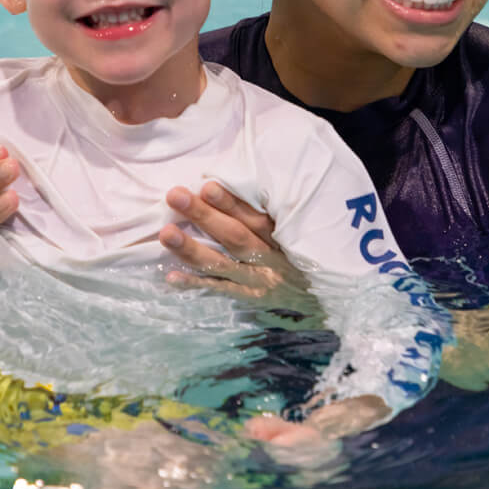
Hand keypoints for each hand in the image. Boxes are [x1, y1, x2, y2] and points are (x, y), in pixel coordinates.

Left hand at [159, 182, 315, 313]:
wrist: (321, 302)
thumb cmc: (300, 258)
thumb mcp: (295, 234)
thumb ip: (271, 215)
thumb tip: (229, 187)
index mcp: (281, 237)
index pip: (255, 218)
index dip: (231, 203)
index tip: (207, 187)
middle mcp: (270, 259)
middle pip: (235, 237)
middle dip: (204, 216)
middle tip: (176, 196)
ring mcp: (259, 282)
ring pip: (222, 265)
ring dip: (192, 249)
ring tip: (166, 233)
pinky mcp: (249, 300)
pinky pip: (220, 292)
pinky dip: (196, 285)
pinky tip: (172, 276)